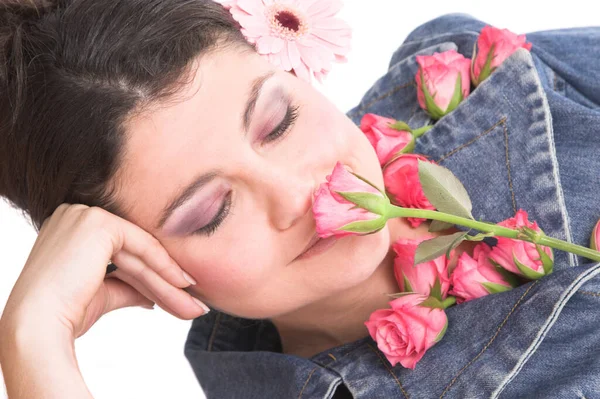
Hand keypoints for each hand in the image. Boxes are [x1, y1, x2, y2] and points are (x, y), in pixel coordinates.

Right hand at [0, 203, 208, 339]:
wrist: (39, 325)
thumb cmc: (62, 313)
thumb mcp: (102, 294)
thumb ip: (128, 287)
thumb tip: (152, 296)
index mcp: (71, 229)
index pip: (123, 252)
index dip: (153, 274)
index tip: (179, 293)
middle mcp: (75, 215)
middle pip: (134, 254)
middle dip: (165, 283)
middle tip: (193, 304)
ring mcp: (84, 215)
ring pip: (140, 252)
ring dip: (169, 281)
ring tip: (193, 304)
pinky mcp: (97, 223)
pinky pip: (141, 246)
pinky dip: (163, 267)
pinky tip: (182, 284)